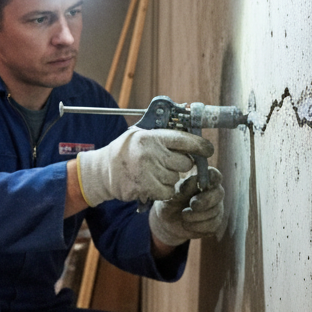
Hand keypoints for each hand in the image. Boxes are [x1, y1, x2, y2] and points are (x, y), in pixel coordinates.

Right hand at [77, 127, 212, 205]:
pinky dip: (163, 190)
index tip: (208, 149)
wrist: (102, 171)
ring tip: (153, 173)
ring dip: (169, 178)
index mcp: (151, 136)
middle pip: (184, 163)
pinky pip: (168, 191)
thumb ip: (162, 132)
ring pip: (175, 178)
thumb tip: (188, 119)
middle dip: (180, 164)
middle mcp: (150, 152)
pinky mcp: (145, 187)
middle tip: (168, 163)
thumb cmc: (126, 151)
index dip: (200, 145)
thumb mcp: (140, 134)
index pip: (183, 139)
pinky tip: (151, 183)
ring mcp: (148, 171)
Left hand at [149, 168, 224, 247]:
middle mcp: (212, 192)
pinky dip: (197, 226)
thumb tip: (195, 181)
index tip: (202, 186)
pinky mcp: (214, 223)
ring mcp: (216, 208)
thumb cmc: (170, 202)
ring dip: (197, 215)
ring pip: (215, 211)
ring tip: (183, 215)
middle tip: (192, 204)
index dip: (212, 178)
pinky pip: (212, 225)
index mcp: (202, 180)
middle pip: (219, 193)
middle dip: (206, 200)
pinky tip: (187, 224)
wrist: (167, 223)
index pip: (214, 175)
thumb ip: (183, 187)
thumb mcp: (172, 194)